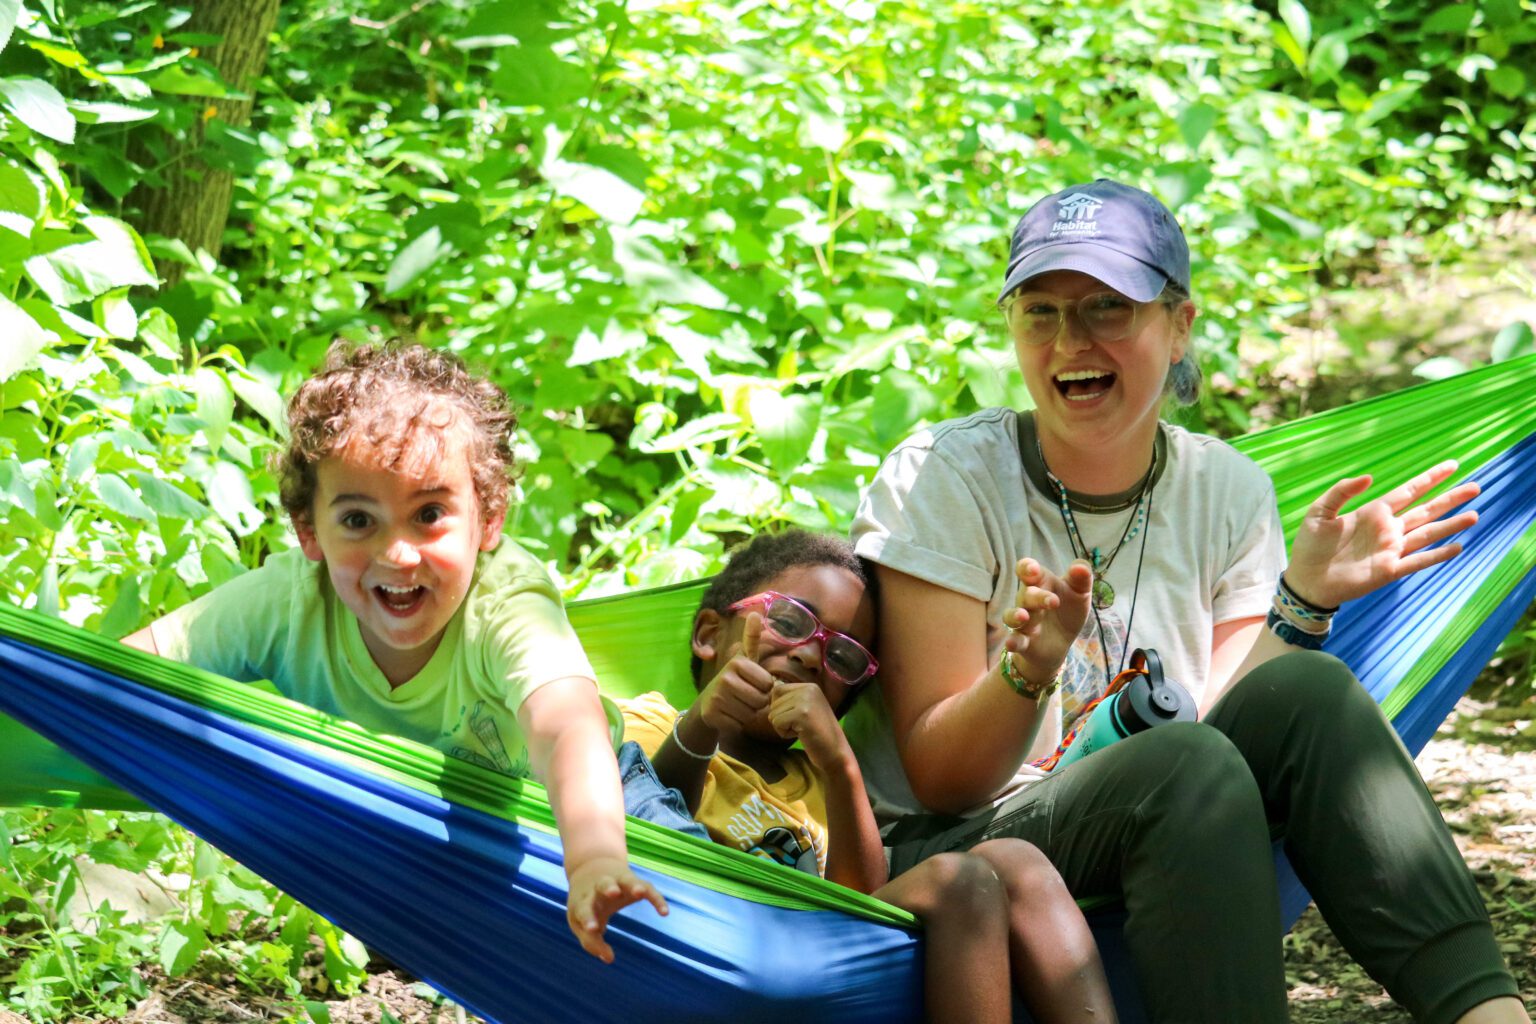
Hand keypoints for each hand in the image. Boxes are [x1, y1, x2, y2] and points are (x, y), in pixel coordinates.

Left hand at [565, 856, 667, 963]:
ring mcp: (618, 881)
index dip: (588, 918)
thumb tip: (609, 959)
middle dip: (608, 888)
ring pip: (626, 879)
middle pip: (604, 884)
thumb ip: (591, 942)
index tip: (594, 929)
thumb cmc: (585, 904)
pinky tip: (664, 912)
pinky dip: (656, 898)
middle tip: (613, 892)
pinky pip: (648, 888)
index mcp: (583, 899)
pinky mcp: (634, 881)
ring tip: (640, 892)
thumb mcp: (579, 922)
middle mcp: (600, 887)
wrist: (591, 867)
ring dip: (633, 884)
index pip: (584, 909)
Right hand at [694, 612, 775, 734]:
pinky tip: (728, 715)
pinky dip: (737, 724)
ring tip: (736, 705)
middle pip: (761, 700)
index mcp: (737, 663)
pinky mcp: (712, 715)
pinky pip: (739, 724)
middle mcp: (725, 678)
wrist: (708, 702)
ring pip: (751, 714)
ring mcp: (717, 697)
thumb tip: (755, 613)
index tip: (751, 683)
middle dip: (757, 702)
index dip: (764, 688)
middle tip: (744, 697)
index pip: (768, 684)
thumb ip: (751, 639)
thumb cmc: (734, 680)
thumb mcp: (744, 660)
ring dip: (747, 714)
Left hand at [768, 681, 849, 770]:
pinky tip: (802, 735)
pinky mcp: (802, 714)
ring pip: (773, 714)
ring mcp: (806, 700)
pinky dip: (785, 733)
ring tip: (803, 730)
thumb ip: (791, 700)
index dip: (780, 709)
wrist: (836, 753)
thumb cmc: (818, 735)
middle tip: (802, 727)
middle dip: (782, 719)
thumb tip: (770, 692)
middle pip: (773, 702)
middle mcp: (808, 688)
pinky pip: (777, 723)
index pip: (778, 690)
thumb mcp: (806, 709)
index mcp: (810, 686)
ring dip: (784, 727)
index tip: (798, 719)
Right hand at [1003, 558, 1092, 682]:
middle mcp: (1027, 601)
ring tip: (1024, 616)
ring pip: (1012, 616)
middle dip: (1037, 597)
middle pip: (1025, 595)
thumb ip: (1081, 577)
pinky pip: (1014, 640)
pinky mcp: (1022, 642)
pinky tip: (1012, 644)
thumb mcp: (1080, 593)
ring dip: (1016, 615)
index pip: (1026, 570)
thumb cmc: (1067, 610)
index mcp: (1040, 583)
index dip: (1026, 568)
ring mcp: (1023, 622)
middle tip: (1054, 601)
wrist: (1062, 642)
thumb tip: (1080, 567)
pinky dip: (1012, 642)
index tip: (1034, 570)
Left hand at [1286, 460, 1479, 607]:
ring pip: (1428, 533)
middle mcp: (1388, 529)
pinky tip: (1457, 546)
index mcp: (1374, 512)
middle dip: (1450, 498)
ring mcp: (1391, 550)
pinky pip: (1418, 561)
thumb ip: (1342, 491)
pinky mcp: (1389, 571)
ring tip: (1474, 514)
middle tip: (1476, 486)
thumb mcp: (1320, 512)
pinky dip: (1437, 554)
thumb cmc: (1310, 545)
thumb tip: (1370, 476)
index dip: (1430, 478)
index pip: (1409, 491)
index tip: (1452, 465)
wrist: (1305, 579)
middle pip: (1426, 510)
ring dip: (1451, 524)